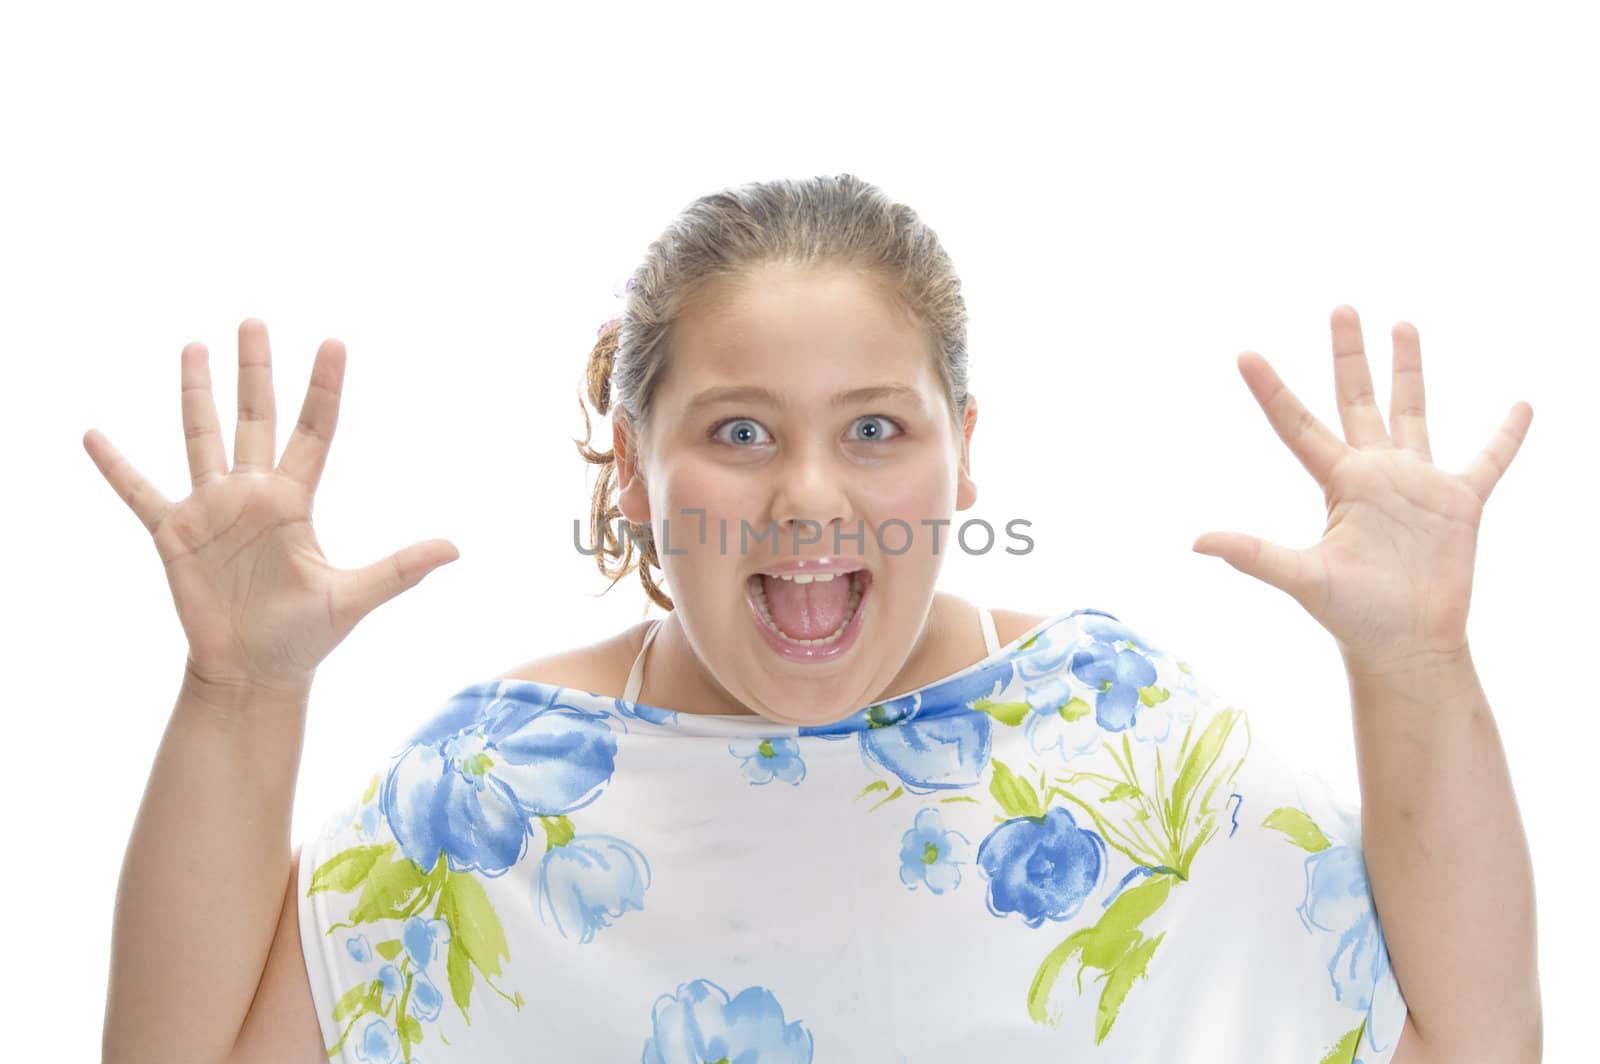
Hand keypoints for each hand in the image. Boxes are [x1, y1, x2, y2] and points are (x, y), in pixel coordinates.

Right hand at [83, 319, 458, 692]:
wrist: (254, 673)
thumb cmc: (305, 637)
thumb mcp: (354, 599)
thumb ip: (399, 569)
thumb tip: (455, 549)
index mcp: (295, 501)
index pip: (313, 431)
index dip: (323, 388)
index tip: (333, 342)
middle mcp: (253, 494)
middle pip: (255, 418)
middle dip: (255, 371)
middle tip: (254, 321)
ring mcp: (211, 510)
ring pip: (202, 437)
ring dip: (195, 393)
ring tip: (193, 346)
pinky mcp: (174, 534)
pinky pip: (140, 492)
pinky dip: (116, 466)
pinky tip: (93, 435)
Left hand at [1190, 305, 1531, 670]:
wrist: (1405, 646)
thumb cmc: (1352, 617)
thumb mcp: (1302, 578)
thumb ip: (1254, 554)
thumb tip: (1196, 542)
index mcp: (1338, 483)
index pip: (1297, 425)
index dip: (1271, 390)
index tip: (1244, 354)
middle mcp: (1375, 473)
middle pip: (1357, 399)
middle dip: (1349, 355)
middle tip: (1340, 308)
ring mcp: (1417, 485)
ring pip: (1413, 412)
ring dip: (1408, 370)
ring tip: (1402, 324)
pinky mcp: (1460, 504)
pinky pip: (1487, 460)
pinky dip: (1505, 435)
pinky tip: (1522, 405)